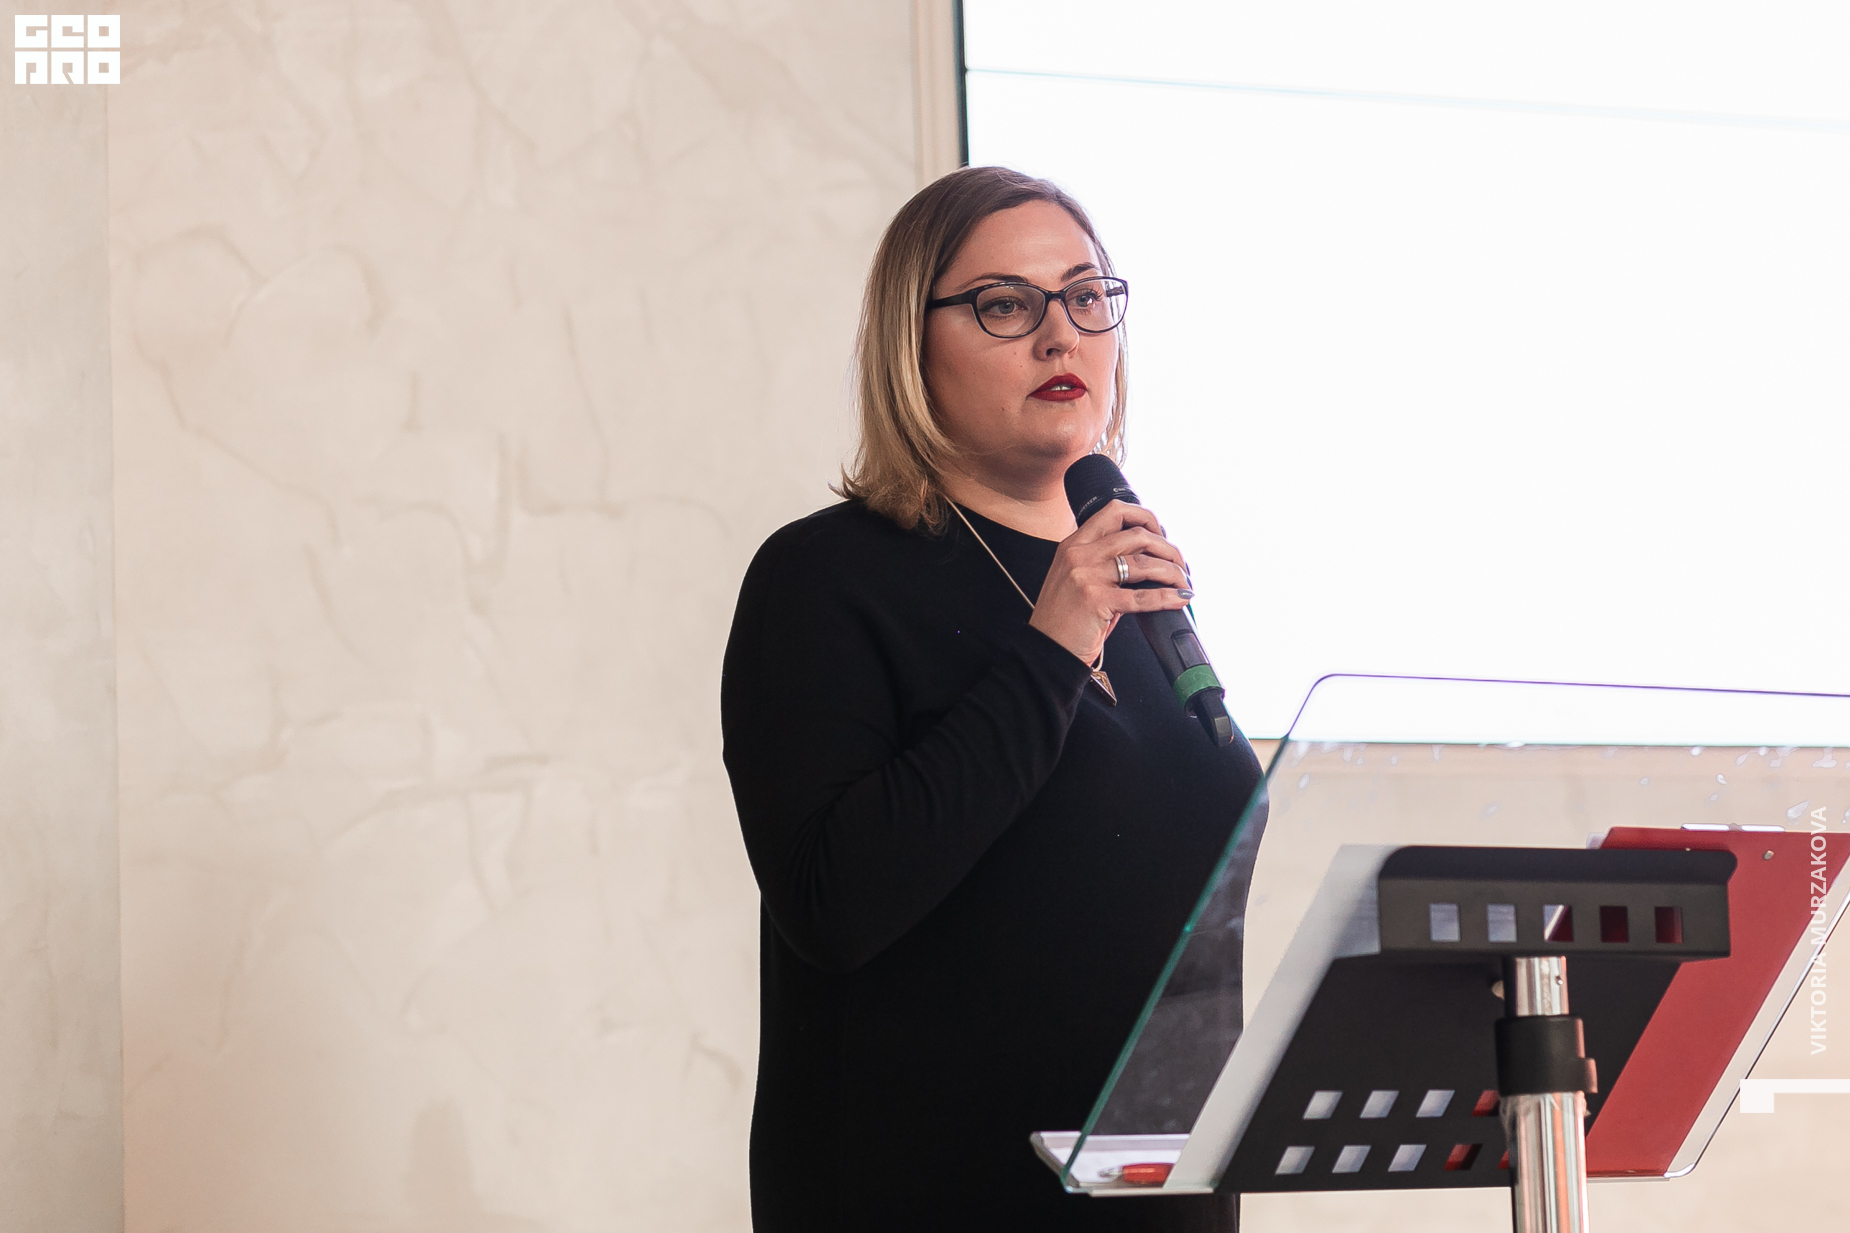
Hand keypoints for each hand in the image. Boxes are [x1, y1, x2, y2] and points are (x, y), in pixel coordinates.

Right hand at [1029, 500, 1192, 663]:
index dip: (1145, 518)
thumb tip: (1148, 558)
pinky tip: (1180, 598)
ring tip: (1183, 582)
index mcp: (1073, 544)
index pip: (1115, 512)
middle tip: (1180, 565)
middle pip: (1137, 534)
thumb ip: (1104, 562)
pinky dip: (1168, 597)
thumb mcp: (1077, 578)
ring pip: (1144, 563)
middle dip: (1168, 548)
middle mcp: (1079, 555)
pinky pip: (1142, 596)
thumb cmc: (1063, 619)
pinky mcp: (1096, 601)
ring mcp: (1086, 577)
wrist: (1045, 651)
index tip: (1161, 535)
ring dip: (1173, 572)